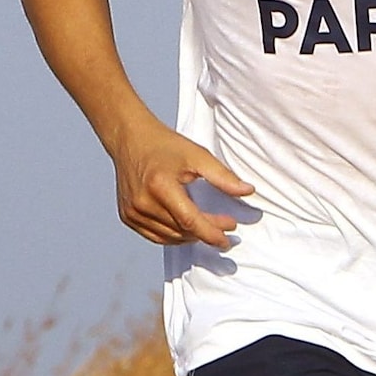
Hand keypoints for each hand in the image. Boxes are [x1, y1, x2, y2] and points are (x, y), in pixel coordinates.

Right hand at [110, 125, 253, 248]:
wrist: (131, 138)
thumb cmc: (164, 145)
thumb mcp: (197, 155)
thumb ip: (223, 176)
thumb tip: (247, 191)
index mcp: (160, 186)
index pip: (190, 220)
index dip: (212, 232)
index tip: (229, 236)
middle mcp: (143, 202)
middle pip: (182, 230)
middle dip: (207, 232)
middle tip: (225, 227)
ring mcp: (133, 212)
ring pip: (170, 237)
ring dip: (191, 236)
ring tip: (208, 227)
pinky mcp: (127, 216)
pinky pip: (155, 236)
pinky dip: (174, 236)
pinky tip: (187, 228)